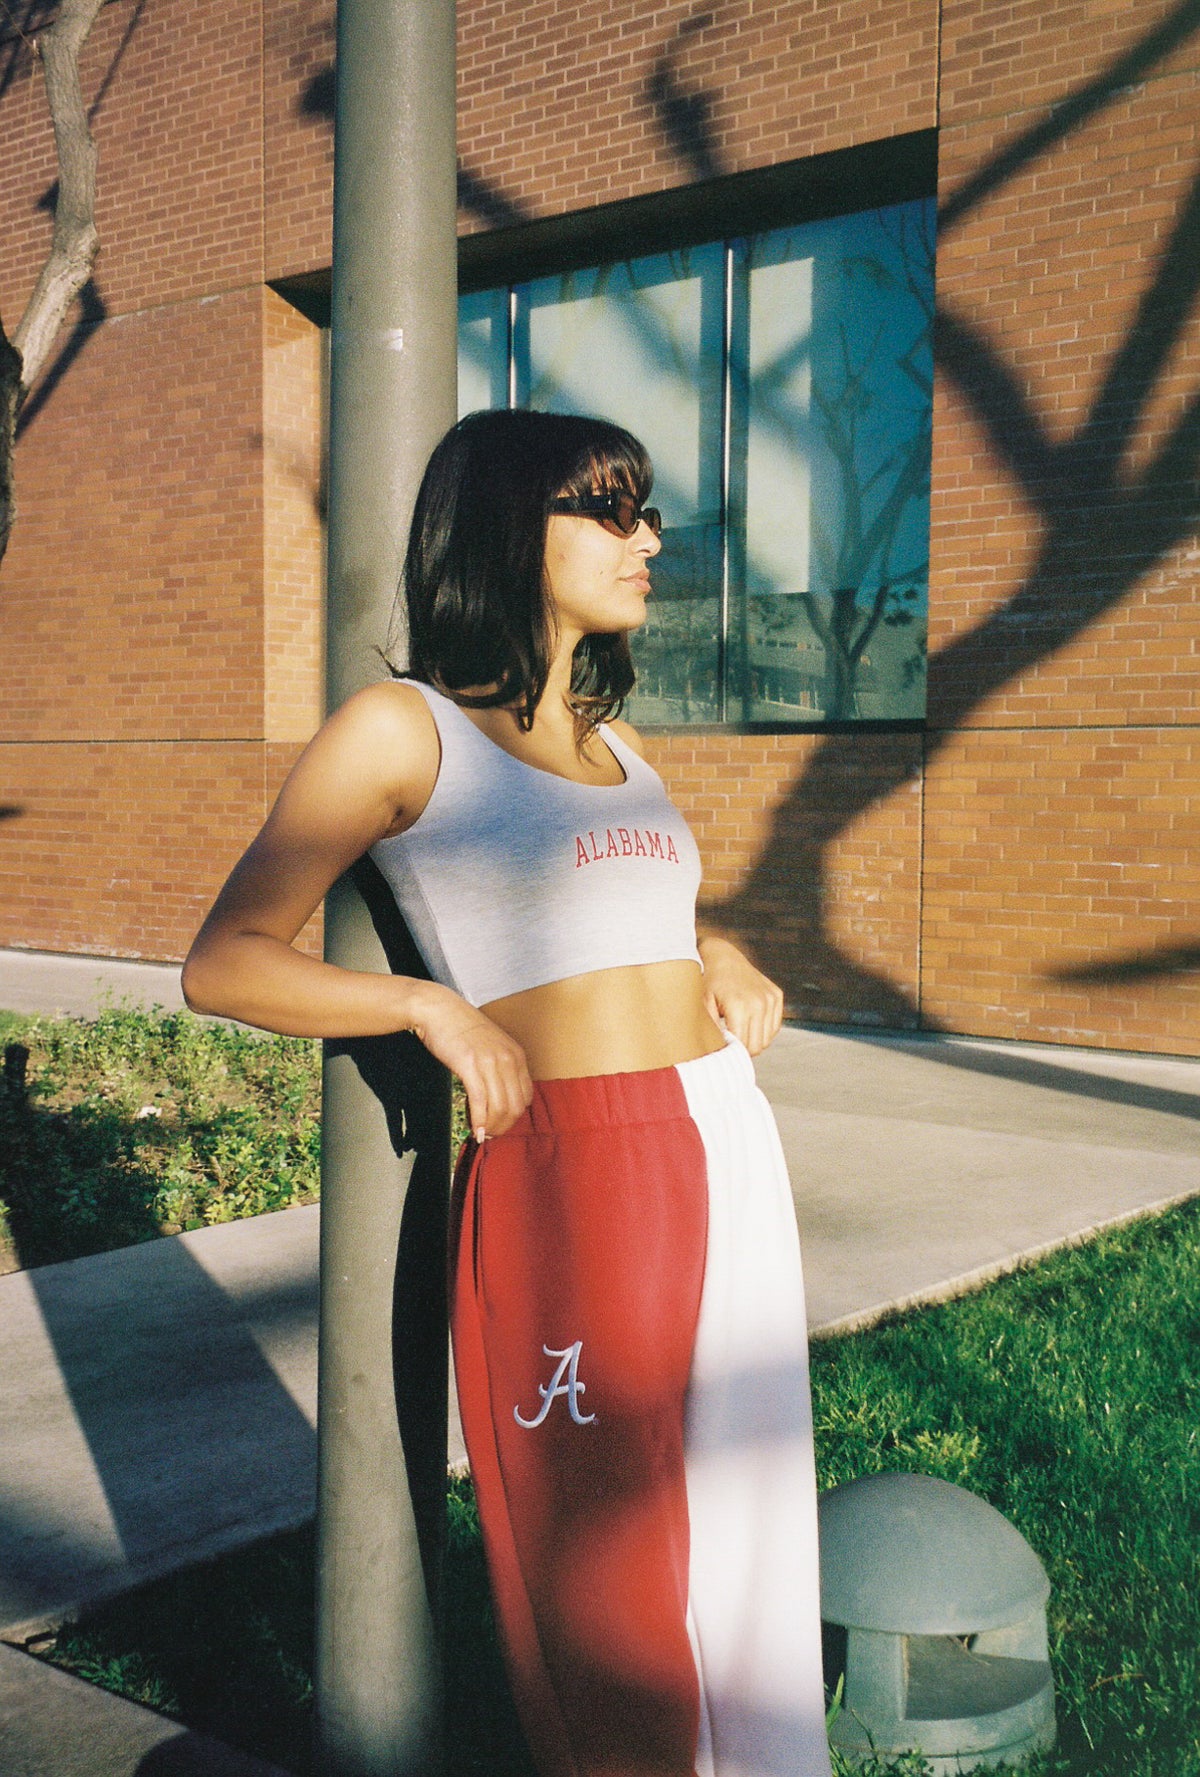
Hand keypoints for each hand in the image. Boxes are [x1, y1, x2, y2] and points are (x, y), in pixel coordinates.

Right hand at [405, 981, 532, 1139]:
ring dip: (491, 1127)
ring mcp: (490, 1062)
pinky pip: (480, 1101)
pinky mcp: (470, 1065)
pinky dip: (479, 1120)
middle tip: (490, 1134)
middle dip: (504, 1126)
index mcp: (516, 1055)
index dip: (514, 1116)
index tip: (500, 1124)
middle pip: (515, 1106)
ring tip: (482, 1134)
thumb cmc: (461, 1029)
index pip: (526, 1096)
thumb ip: (499, 1067)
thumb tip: (497, 1099)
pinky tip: (475, 1130)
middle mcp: (508, 1059)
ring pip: (500, 1107)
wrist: (439, 1010)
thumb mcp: (491, 1045)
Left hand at [698, 935, 783, 1056]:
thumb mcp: (703, 1006)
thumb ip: (712, 1031)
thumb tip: (720, 1052)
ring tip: (739, 1030)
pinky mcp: (776, 995)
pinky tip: (750, 1022)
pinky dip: (764, 1029)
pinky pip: (775, 1026)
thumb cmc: (709, 982)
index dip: (732, 1051)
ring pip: (767, 1039)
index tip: (723, 1046)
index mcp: (740, 1007)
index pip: (743, 1047)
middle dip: (744, 1049)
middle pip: (757, 1046)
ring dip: (754, 1039)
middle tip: (731, 1041)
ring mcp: (770, 999)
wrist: (723, 957)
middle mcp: (759, 1003)